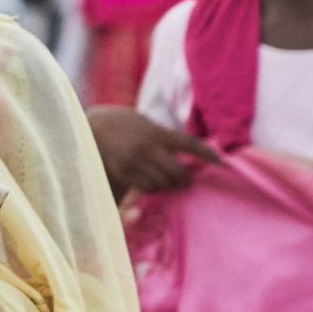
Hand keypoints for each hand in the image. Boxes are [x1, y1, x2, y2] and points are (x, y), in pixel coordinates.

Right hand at [86, 105, 219, 196]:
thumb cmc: (120, 123)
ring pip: (162, 183)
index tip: (224, 165)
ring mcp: (135, 162)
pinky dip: (151, 188)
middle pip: (178, 172)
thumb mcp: (145, 124)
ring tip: (164, 182)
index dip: (209, 156)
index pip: (191, 145)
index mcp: (158, 132)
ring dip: (166, 185)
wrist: (88, 126)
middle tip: (185, 182)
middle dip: (184, 180)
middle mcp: (149, 148)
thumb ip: (163, 138)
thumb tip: (184, 154)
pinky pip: (145, 187)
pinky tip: (149, 183)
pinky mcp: (123, 172)